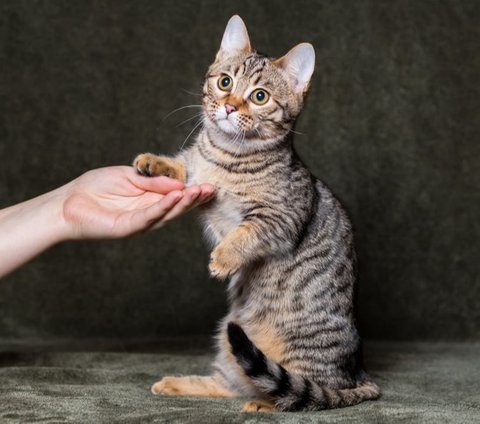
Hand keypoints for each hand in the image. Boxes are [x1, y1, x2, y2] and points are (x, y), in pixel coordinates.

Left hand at [62, 166, 214, 238]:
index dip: (192, 192)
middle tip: (211, 189)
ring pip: (167, 213)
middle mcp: (148, 214)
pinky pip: (150, 216)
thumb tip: (179, 183)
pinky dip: (164, 206)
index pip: (176, 197)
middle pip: (177, 207)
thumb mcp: (129, 176)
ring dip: (184, 203)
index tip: (208, 185)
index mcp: (149, 200)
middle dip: (194, 199)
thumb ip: (153, 181)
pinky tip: (177, 196)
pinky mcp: (129, 228)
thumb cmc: (95, 188)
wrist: (67, 202)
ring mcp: (140, 223)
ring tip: (199, 191)